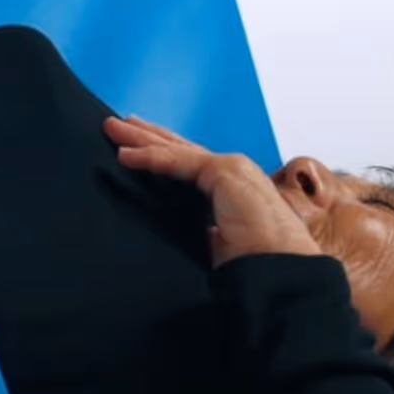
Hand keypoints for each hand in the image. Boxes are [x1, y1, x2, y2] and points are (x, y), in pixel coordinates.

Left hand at [104, 116, 323, 266]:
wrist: (280, 267)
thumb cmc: (259, 261)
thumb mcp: (225, 244)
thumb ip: (211, 233)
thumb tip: (204, 236)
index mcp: (232, 189)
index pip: (190, 165)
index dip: (163, 155)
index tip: (139, 149)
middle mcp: (233, 172)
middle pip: (180, 149)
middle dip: (149, 137)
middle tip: (121, 126)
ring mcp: (231, 168)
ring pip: (175, 149)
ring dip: (141, 139)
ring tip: (113, 129)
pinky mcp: (224, 171)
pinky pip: (178, 162)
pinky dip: (149, 158)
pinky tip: (126, 156)